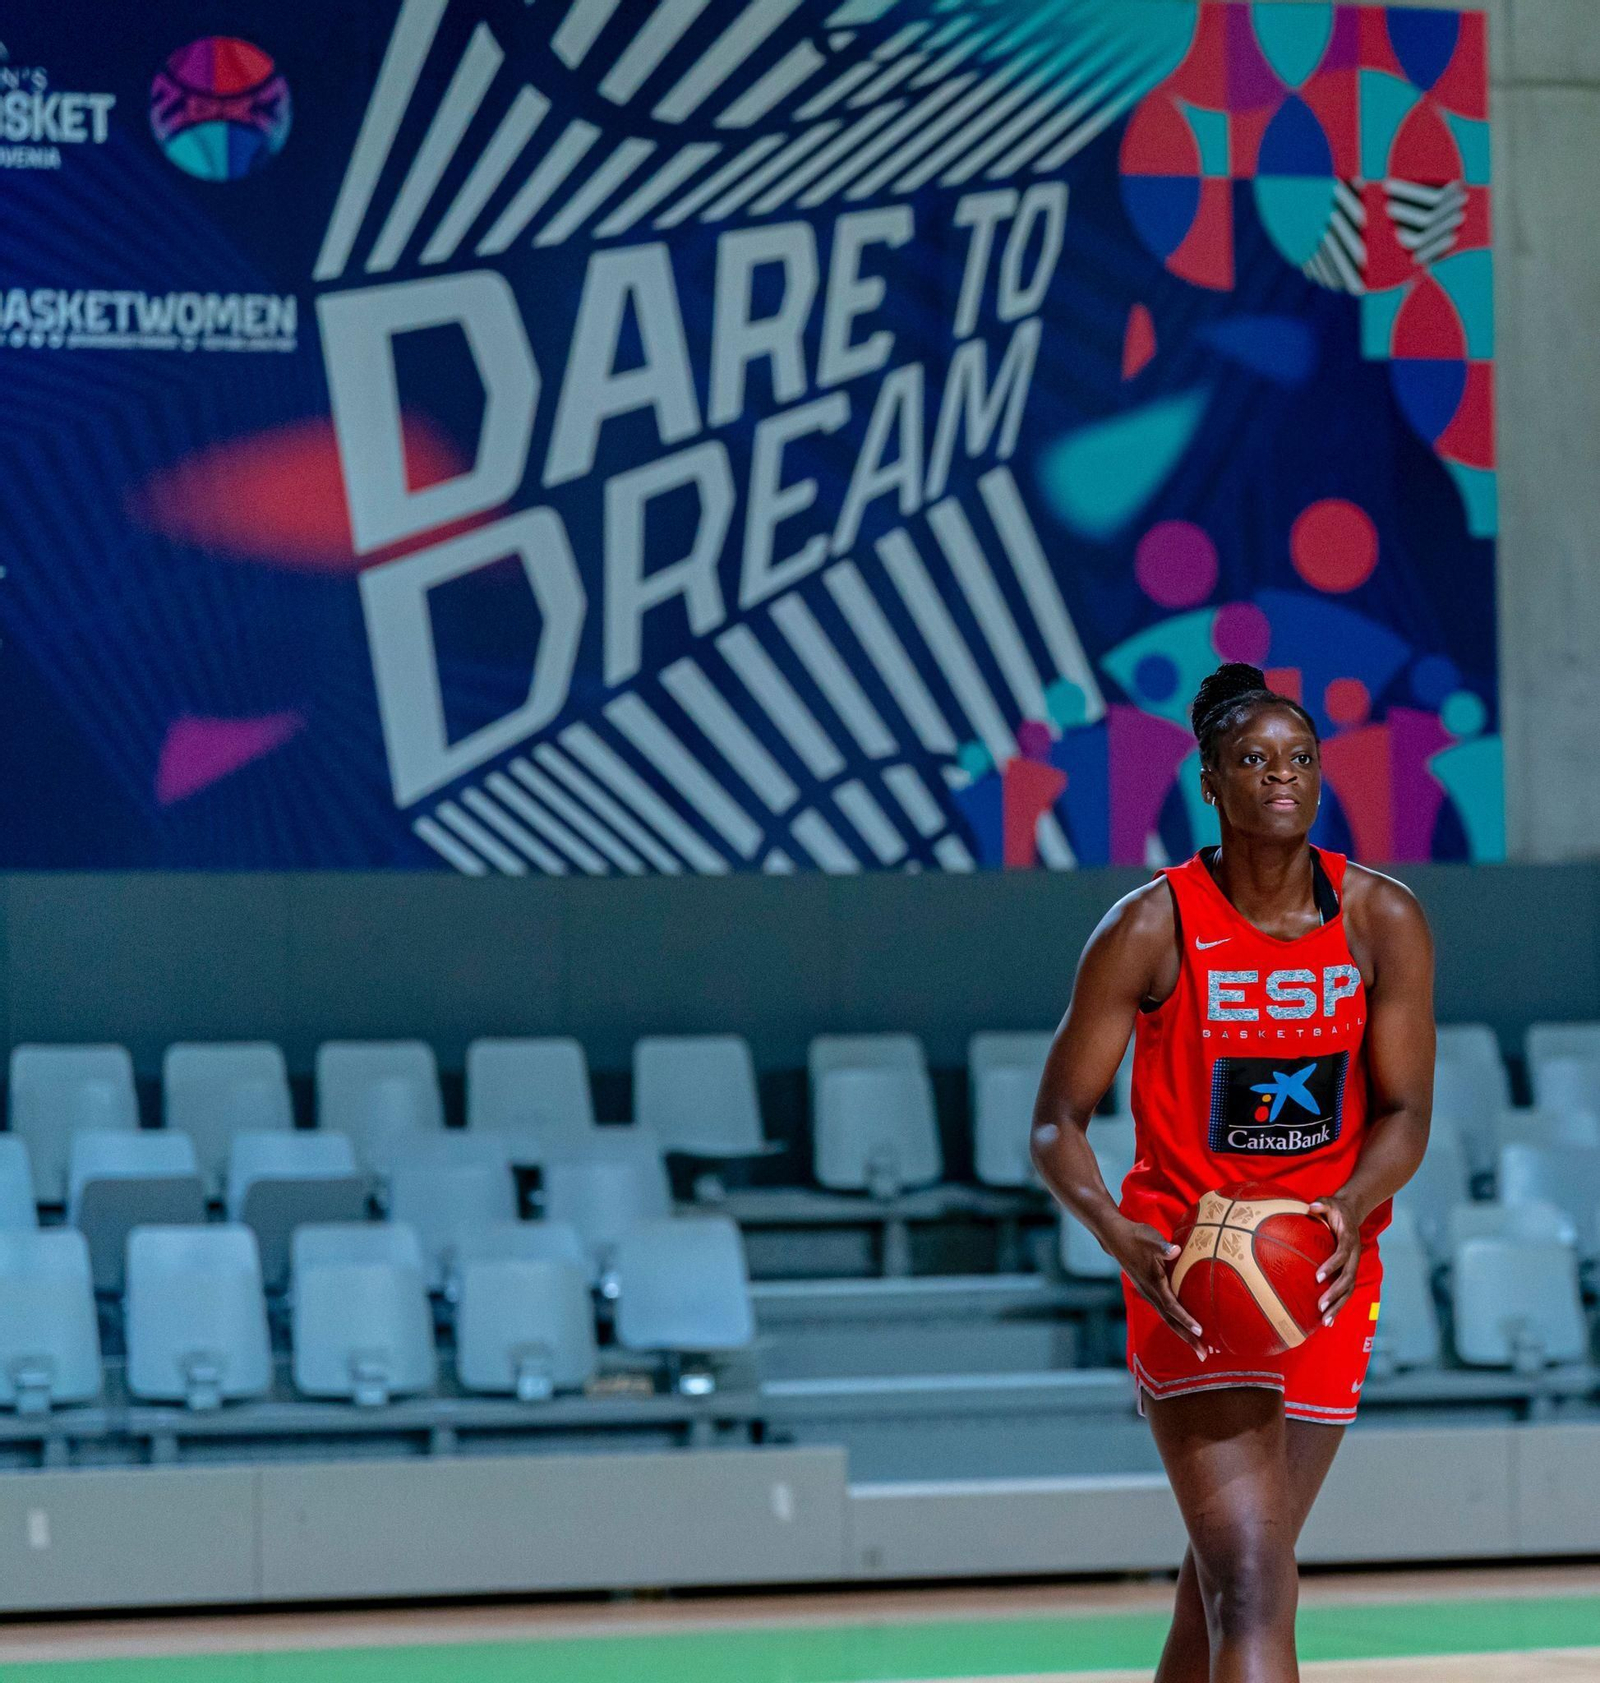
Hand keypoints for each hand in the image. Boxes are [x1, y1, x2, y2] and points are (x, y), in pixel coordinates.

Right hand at [1104, 1217, 1207, 1358]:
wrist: (1116, 1237)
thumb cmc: (1136, 1236)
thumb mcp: (1150, 1238)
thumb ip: (1163, 1246)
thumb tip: (1176, 1250)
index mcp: (1153, 1283)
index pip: (1172, 1305)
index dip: (1186, 1319)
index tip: (1200, 1332)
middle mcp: (1150, 1293)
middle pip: (1171, 1321)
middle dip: (1187, 1338)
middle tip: (1203, 1355)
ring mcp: (1149, 1294)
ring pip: (1168, 1319)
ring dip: (1183, 1334)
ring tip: (1198, 1348)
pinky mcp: (1149, 1291)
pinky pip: (1165, 1312)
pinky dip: (1177, 1323)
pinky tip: (1185, 1328)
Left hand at [1308, 1192, 1361, 1323]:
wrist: (1352, 1213)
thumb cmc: (1336, 1208)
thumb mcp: (1329, 1202)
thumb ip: (1322, 1203)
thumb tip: (1311, 1206)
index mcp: (1349, 1240)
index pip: (1341, 1255)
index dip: (1331, 1266)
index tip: (1317, 1277)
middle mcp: (1353, 1256)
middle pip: (1347, 1278)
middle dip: (1335, 1294)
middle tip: (1320, 1306)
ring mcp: (1353, 1266)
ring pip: (1348, 1290)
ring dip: (1338, 1306)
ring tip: (1326, 1322)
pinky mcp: (1349, 1272)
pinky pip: (1345, 1292)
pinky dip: (1338, 1306)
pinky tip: (1328, 1320)